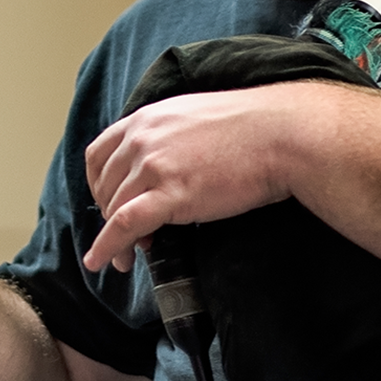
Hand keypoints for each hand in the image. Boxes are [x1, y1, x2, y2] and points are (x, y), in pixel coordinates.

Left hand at [83, 86, 291, 271]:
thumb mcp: (195, 118)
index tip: (109, 205)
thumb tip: (160, 169)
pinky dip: (108, 246)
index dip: (99, 186)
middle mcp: (142, 138)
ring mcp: (154, 165)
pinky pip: (125, 225)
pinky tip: (101, 262)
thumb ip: (168, 136)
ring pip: (113, 209)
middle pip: (105, 187)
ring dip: (112, 239)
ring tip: (125, 258)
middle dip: (109, 216)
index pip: (99, 154)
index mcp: (147, 118)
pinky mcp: (171, 193)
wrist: (281, 135)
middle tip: (128, 237)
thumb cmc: (250, 129)